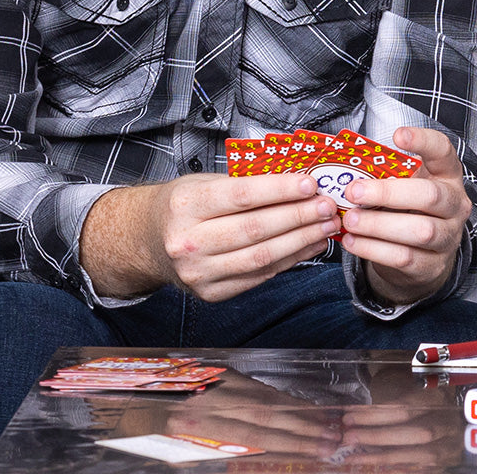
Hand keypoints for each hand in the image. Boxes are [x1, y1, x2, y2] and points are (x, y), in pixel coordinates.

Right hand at [80, 171, 342, 301]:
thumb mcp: (206, 182)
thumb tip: (301, 183)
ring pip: (261, 257)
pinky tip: (309, 245)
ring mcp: (198, 273)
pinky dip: (290, 260)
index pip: (242, 196)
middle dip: (299, 217)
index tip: (310, 183)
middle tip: (328, 206)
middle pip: (255, 230)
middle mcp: (188, 242)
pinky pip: (259, 275)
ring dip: (302, 241)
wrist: (148, 240)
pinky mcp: (211, 293)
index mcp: (186, 205)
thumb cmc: (184, 204)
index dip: (280, 190)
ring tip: (327, 226)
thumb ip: (248, 183)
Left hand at [337, 126, 470, 304]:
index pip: (443, 151)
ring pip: (419, 230)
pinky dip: (374, 249)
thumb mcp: (406, 185)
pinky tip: (352, 241)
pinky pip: (404, 257)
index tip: (397, 135)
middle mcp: (454, 204)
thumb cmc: (409, 209)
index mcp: (447, 175)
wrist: (424, 256)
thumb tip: (347, 171)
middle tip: (354, 191)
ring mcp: (448, 236)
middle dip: (389, 193)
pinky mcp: (433, 265)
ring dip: (378, 225)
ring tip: (350, 220)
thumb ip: (387, 176)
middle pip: (429, 195)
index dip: (423, 141)